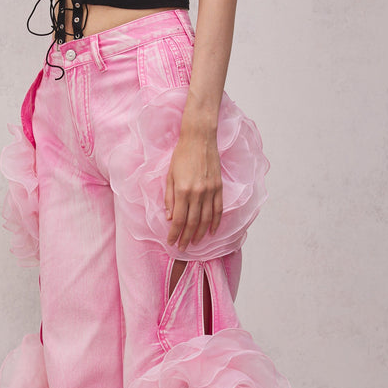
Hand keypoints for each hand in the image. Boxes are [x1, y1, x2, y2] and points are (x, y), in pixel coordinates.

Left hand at [164, 128, 222, 250]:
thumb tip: (169, 217)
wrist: (200, 138)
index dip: (174, 233)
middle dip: (186, 237)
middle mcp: (197, 193)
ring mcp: (210, 191)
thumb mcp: (169, 176)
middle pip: (192, 223)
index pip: (178, 219)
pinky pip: (218, 209)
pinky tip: (211, 231)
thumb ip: (169, 197)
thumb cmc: (181, 155)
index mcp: (182, 190)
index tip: (171, 242)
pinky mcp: (219, 187)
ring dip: (200, 233)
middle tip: (183, 248)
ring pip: (206, 219)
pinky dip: (215, 222)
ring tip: (195, 242)